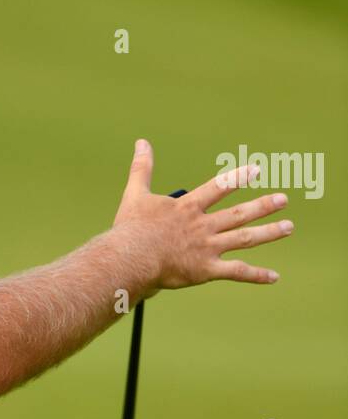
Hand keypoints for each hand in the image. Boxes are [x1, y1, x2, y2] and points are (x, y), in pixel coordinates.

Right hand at [114, 139, 292, 291]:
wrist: (130, 257)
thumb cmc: (130, 228)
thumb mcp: (135, 193)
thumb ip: (142, 168)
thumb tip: (142, 142)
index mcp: (188, 208)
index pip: (218, 188)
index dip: (238, 178)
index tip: (256, 170)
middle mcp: (203, 226)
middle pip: (239, 213)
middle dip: (263, 205)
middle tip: (283, 199)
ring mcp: (207, 248)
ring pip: (244, 238)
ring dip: (269, 232)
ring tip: (288, 227)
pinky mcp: (206, 270)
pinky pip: (236, 272)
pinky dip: (256, 275)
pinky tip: (274, 277)